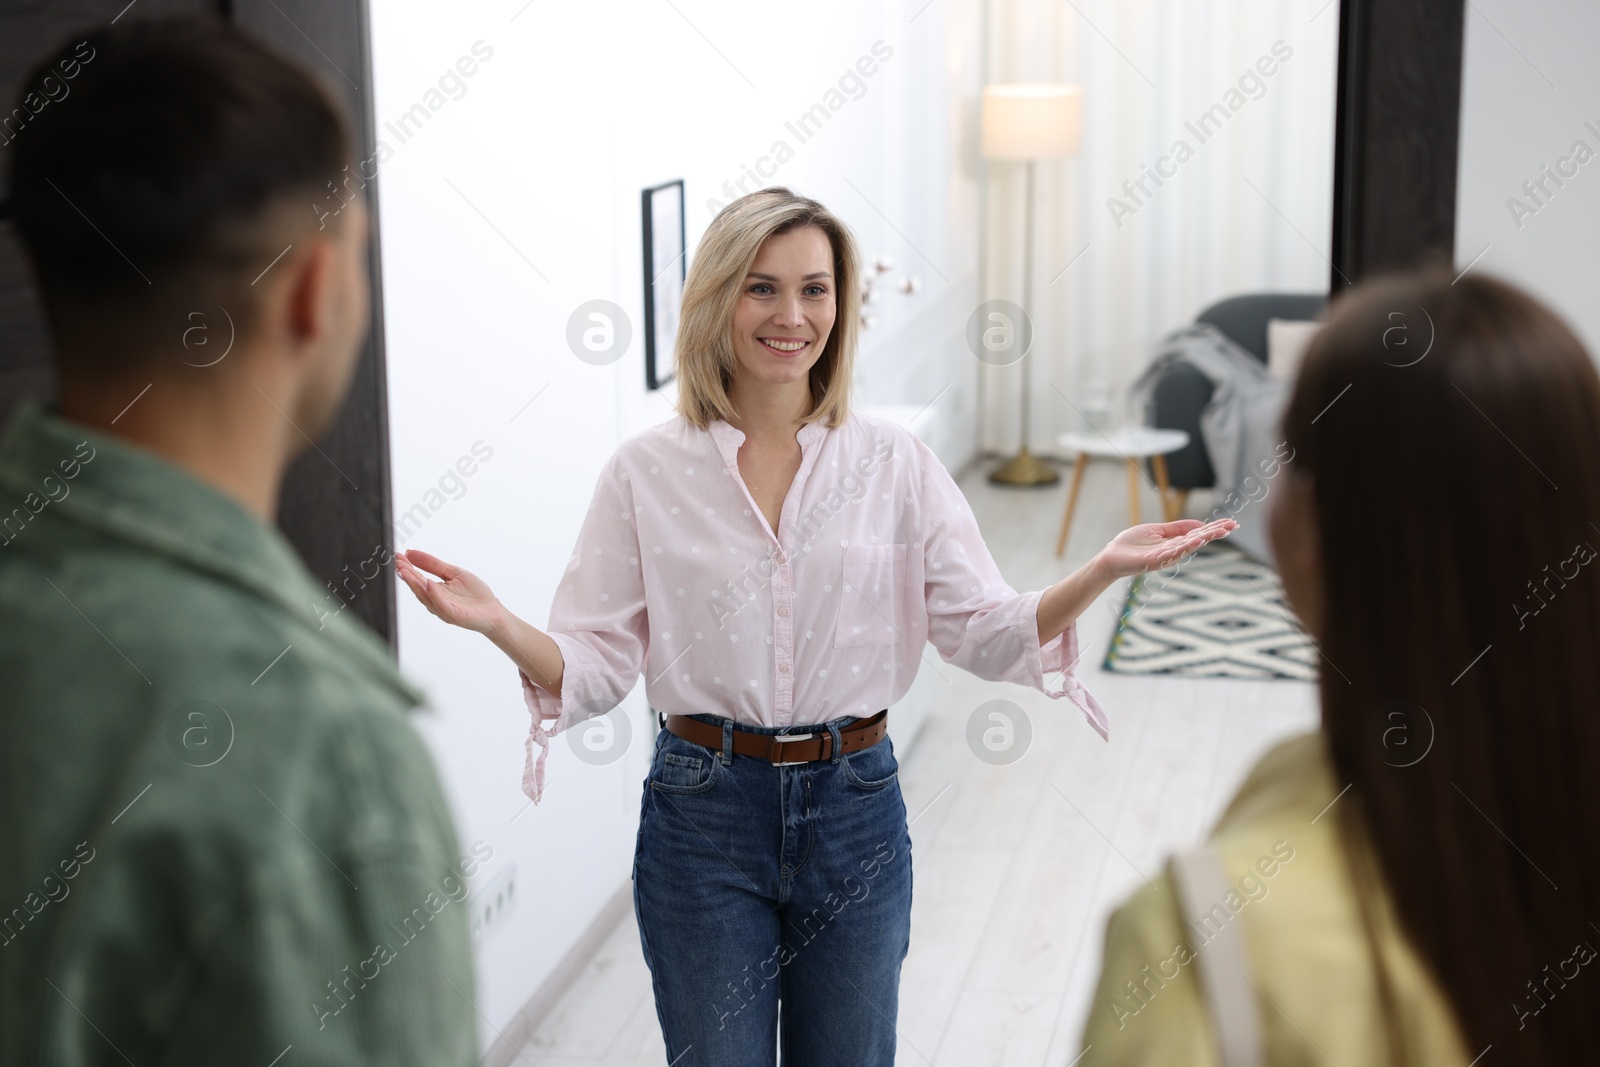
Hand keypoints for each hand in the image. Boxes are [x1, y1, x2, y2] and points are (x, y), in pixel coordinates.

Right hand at [396, 549, 505, 634]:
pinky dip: (434, 595)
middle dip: (407, 575)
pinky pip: (441, 605)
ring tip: (406, 571)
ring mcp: (444, 610)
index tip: (398, 556)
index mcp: (434, 592)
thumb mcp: (452, 572)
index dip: (407, 567)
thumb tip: (411, 552)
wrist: (493, 610)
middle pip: (417, 588)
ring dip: (415, 584)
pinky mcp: (455, 616)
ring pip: (425, 597)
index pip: (417, 578)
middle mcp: (435, 601)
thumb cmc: (474, 593)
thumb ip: (432, 564)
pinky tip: (429, 583)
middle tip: (398, 563)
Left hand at [1092, 518, 1238, 580]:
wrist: (1112, 556)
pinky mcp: (1153, 560)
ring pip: (1188, 546)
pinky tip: (1197, 539)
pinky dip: (1185, 546)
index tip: (1232, 523)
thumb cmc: (1132, 544)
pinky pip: (1171, 552)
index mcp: (1175, 543)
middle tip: (1234, 525)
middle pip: (1198, 540)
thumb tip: (1199, 524)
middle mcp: (1173, 551)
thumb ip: (1177, 528)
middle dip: (1216, 533)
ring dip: (1205, 537)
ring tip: (1220, 530)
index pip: (1199, 534)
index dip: (1215, 528)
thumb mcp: (1158, 530)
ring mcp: (1164, 557)